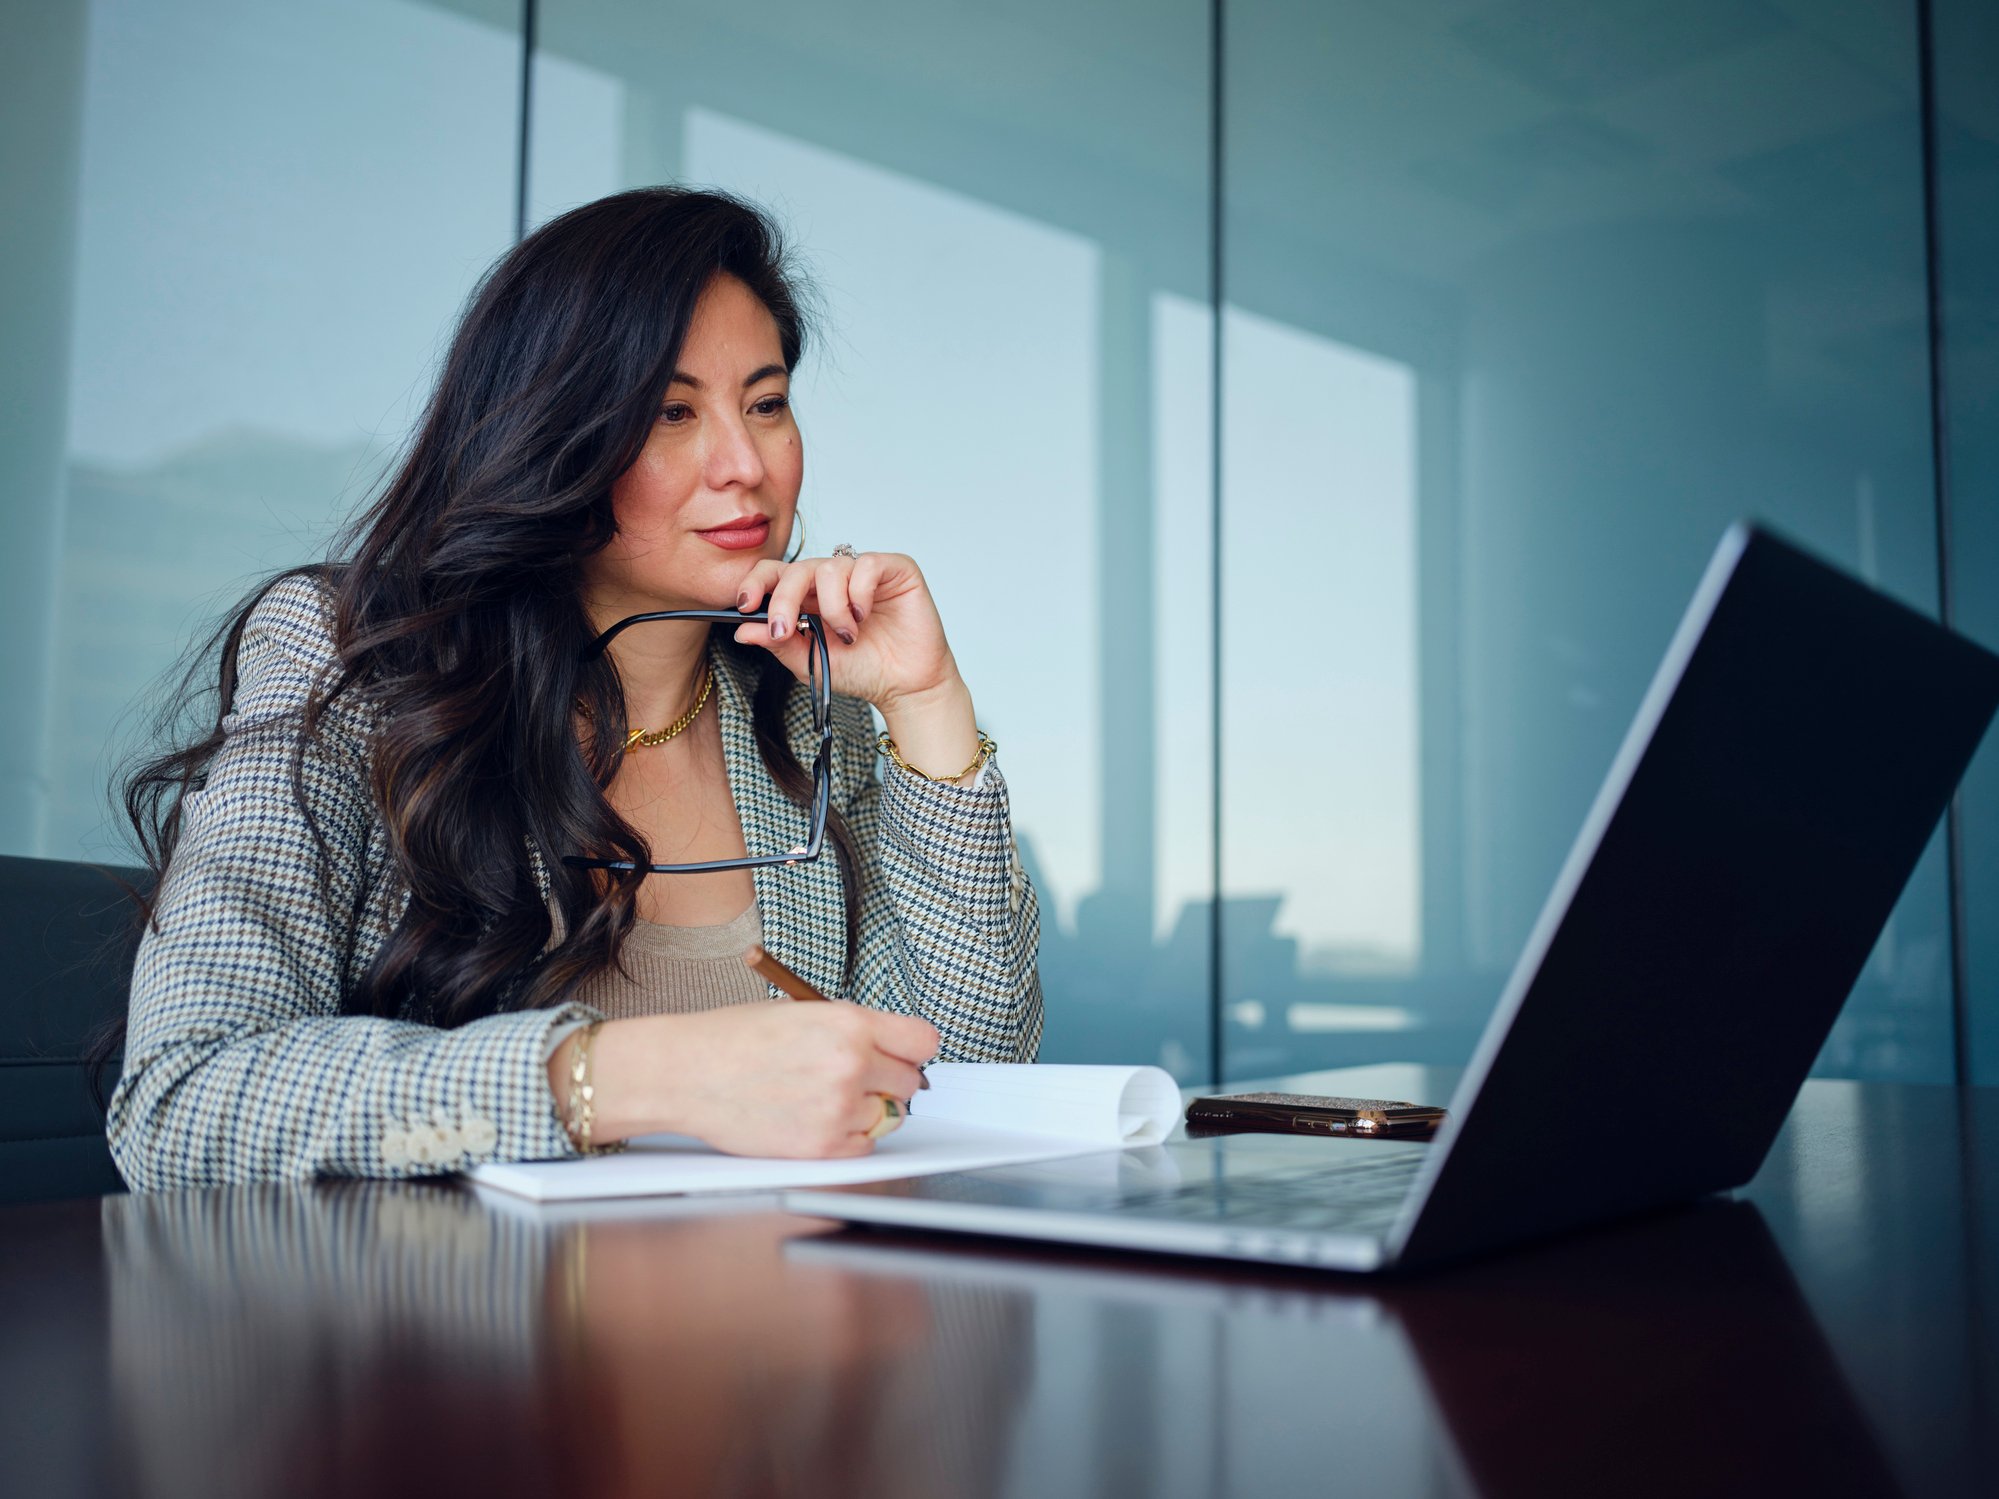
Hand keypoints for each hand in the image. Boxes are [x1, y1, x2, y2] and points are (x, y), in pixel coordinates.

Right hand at [574, 1002, 939, 1157]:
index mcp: (848, 1023)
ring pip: (889, 1117)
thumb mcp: (802, 1012)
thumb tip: (888, 1049)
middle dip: (889, 1081)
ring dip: (868, 1111)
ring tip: (828, 1098)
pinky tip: (819, 1120)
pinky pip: (863, 1147)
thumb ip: (851, 1031)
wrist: (687, 1072)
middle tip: (861, 1079)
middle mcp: (850, 1064)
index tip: (905, 1056)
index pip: (922, 1041)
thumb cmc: (732, 1040)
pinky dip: (849, 1138)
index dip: (913, 1050)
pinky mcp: (821, 1145)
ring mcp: (838, 1107)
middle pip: (910, 1082)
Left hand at [729, 550, 984, 780]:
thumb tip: (742, 631)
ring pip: (829, 568)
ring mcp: (863, 572)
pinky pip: (865, 565)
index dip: (755, 583)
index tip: (744, 605)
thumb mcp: (810, 663)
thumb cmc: (863, 672)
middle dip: (783, 598)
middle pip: (796, 567)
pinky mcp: (894, 569)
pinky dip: (858, 593)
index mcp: (809, 597)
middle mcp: (834, 579)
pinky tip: (864, 616)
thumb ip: (778, 644)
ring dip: (832, 607)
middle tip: (785, 629)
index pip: (775, 573)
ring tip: (847, 635)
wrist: (905, 687)